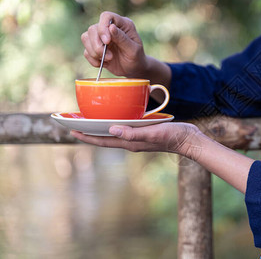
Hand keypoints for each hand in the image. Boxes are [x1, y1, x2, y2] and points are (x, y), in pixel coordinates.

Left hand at [70, 122, 201, 156]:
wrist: (189, 139)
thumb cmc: (173, 136)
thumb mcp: (153, 133)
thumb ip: (133, 133)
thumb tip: (111, 129)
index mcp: (130, 142)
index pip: (103, 141)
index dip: (87, 136)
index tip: (72, 131)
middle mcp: (131, 141)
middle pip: (105, 138)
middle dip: (89, 132)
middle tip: (75, 124)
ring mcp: (138, 137)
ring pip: (114, 133)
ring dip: (100, 128)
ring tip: (90, 121)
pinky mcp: (144, 132)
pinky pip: (124, 128)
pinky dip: (115, 123)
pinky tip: (116, 117)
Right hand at [81, 11, 147, 77]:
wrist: (133, 70)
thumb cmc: (136, 58)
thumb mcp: (133, 50)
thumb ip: (122, 38)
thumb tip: (111, 27)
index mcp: (122, 24)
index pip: (106, 16)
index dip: (103, 27)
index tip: (107, 41)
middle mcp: (110, 28)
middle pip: (92, 29)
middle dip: (98, 45)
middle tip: (110, 57)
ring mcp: (101, 37)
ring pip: (86, 38)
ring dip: (95, 52)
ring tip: (108, 59)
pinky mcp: (95, 48)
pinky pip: (86, 51)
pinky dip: (93, 60)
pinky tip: (104, 63)